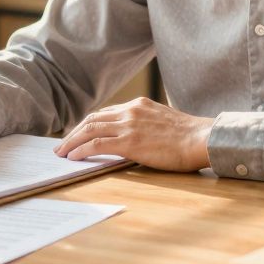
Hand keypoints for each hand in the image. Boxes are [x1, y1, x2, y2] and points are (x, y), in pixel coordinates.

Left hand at [54, 97, 213, 171]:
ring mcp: (129, 125)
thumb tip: (136, 138)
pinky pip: (98, 144)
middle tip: (62, 145)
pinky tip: (74, 157)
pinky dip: (82, 150)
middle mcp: (130, 111)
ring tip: (62, 153)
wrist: (202, 138)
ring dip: (72, 142)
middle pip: (92, 119)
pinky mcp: (130, 141)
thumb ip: (147, 125)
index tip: (78, 134)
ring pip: (90, 130)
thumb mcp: (164, 122)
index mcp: (138, 105)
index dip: (88, 124)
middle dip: (74, 133)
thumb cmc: (189, 136)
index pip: (105, 113)